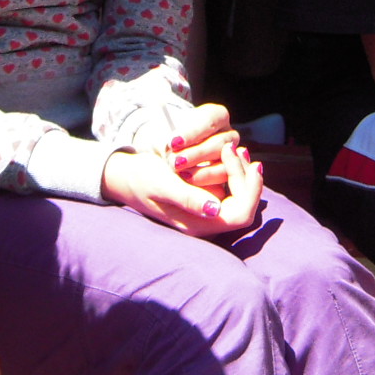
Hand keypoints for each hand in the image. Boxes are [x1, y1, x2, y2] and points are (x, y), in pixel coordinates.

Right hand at [104, 137, 262, 234]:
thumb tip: (215, 210)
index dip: (248, 188)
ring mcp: (206, 213)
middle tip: (239, 150)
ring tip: (236, 150)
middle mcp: (206, 223)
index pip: (241, 214)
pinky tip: (229, 155)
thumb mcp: (164, 184)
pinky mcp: (204, 201)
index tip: (239, 159)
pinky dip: (233, 172)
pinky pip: (230, 191)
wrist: (127, 177)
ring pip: (240, 197)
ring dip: (241, 173)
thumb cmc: (143, 179)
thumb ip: (189, 199)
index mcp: (198, 224)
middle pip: (245, 205)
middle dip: (246, 177)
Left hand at [163, 102, 238, 177]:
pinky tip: (189, 182)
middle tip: (176, 162)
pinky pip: (223, 180)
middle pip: (220, 143)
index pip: (210, 119)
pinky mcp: (228, 174)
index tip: (173, 142)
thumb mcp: (163, 137)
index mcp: (216, 115)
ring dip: (203, 171)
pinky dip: (206, 183)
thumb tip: (174, 157)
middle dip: (197, 154)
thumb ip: (169, 144)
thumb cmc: (167, 140)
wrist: (166, 153)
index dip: (192, 132)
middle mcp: (228, 134)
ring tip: (181, 174)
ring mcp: (231, 155)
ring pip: (225, 164)